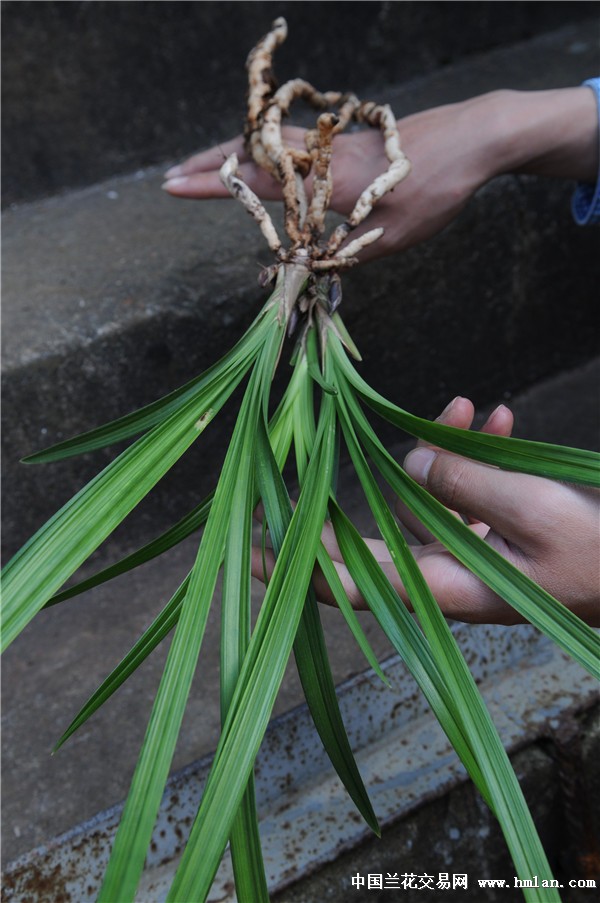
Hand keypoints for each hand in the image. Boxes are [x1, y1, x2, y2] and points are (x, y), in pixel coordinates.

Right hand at [163, 87, 597, 261]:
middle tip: (173, 173)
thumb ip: (342, 254)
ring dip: (234, 152)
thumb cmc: (433, 193)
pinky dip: (266, 147)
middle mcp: (321, 154)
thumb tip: (304, 266)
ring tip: (210, 165)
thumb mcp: (386, 240)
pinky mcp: (350, 135)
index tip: (172, 185)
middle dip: (208, 162)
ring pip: (271, 141)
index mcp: (322, 181)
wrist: (473, 138)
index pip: (253, 181)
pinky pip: (295, 140)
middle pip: (251, 150)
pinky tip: (267, 160)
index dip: (209, 184)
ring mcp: (335, 139)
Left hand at [252, 397, 598, 625]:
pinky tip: (492, 420)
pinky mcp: (492, 543)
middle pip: (370, 536)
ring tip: (462, 404)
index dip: (296, 567)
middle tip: (303, 452)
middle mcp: (445, 577)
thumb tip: (408, 460)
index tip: (251, 548)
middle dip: (346, 489)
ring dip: (438, 452)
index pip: (348, 582)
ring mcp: (468, 560)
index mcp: (444, 585)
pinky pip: (465, 498)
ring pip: (424, 501)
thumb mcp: (534, 510)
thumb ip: (464, 482)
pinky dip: (473, 460)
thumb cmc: (599, 556)